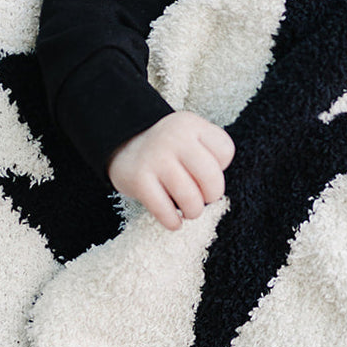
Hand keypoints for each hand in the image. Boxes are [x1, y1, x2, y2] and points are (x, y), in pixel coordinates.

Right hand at [107, 112, 234, 229]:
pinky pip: (165, 211)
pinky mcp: (138, 180)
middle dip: (212, 195)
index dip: (221, 167)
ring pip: (191, 199)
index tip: (205, 170)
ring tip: (189, 210)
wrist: (122, 146)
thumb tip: (215, 192)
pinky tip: (174, 221)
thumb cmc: (167, 150)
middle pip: (212, 178)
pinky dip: (173, 222)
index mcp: (190, 125)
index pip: (225, 151)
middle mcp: (174, 138)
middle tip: (202, 197)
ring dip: (193, 212)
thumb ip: (209, 155)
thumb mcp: (189, 138)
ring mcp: (155, 158)